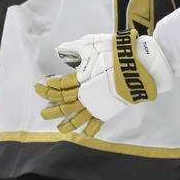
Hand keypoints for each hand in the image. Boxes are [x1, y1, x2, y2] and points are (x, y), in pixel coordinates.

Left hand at [34, 30, 173, 136]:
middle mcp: (86, 92)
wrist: (139, 64)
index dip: (48, 87)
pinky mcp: (109, 109)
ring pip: (77, 117)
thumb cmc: (116, 51)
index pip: (59, 85)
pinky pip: (98, 122)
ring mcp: (97, 102)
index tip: (40, 87)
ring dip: (67, 124)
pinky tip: (84, 135)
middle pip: (64, 104)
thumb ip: (75, 48)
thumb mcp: (93, 44)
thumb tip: (60, 49)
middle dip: (52, 109)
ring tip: (60, 129)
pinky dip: (91, 130)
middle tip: (43, 113)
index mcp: (81, 77)